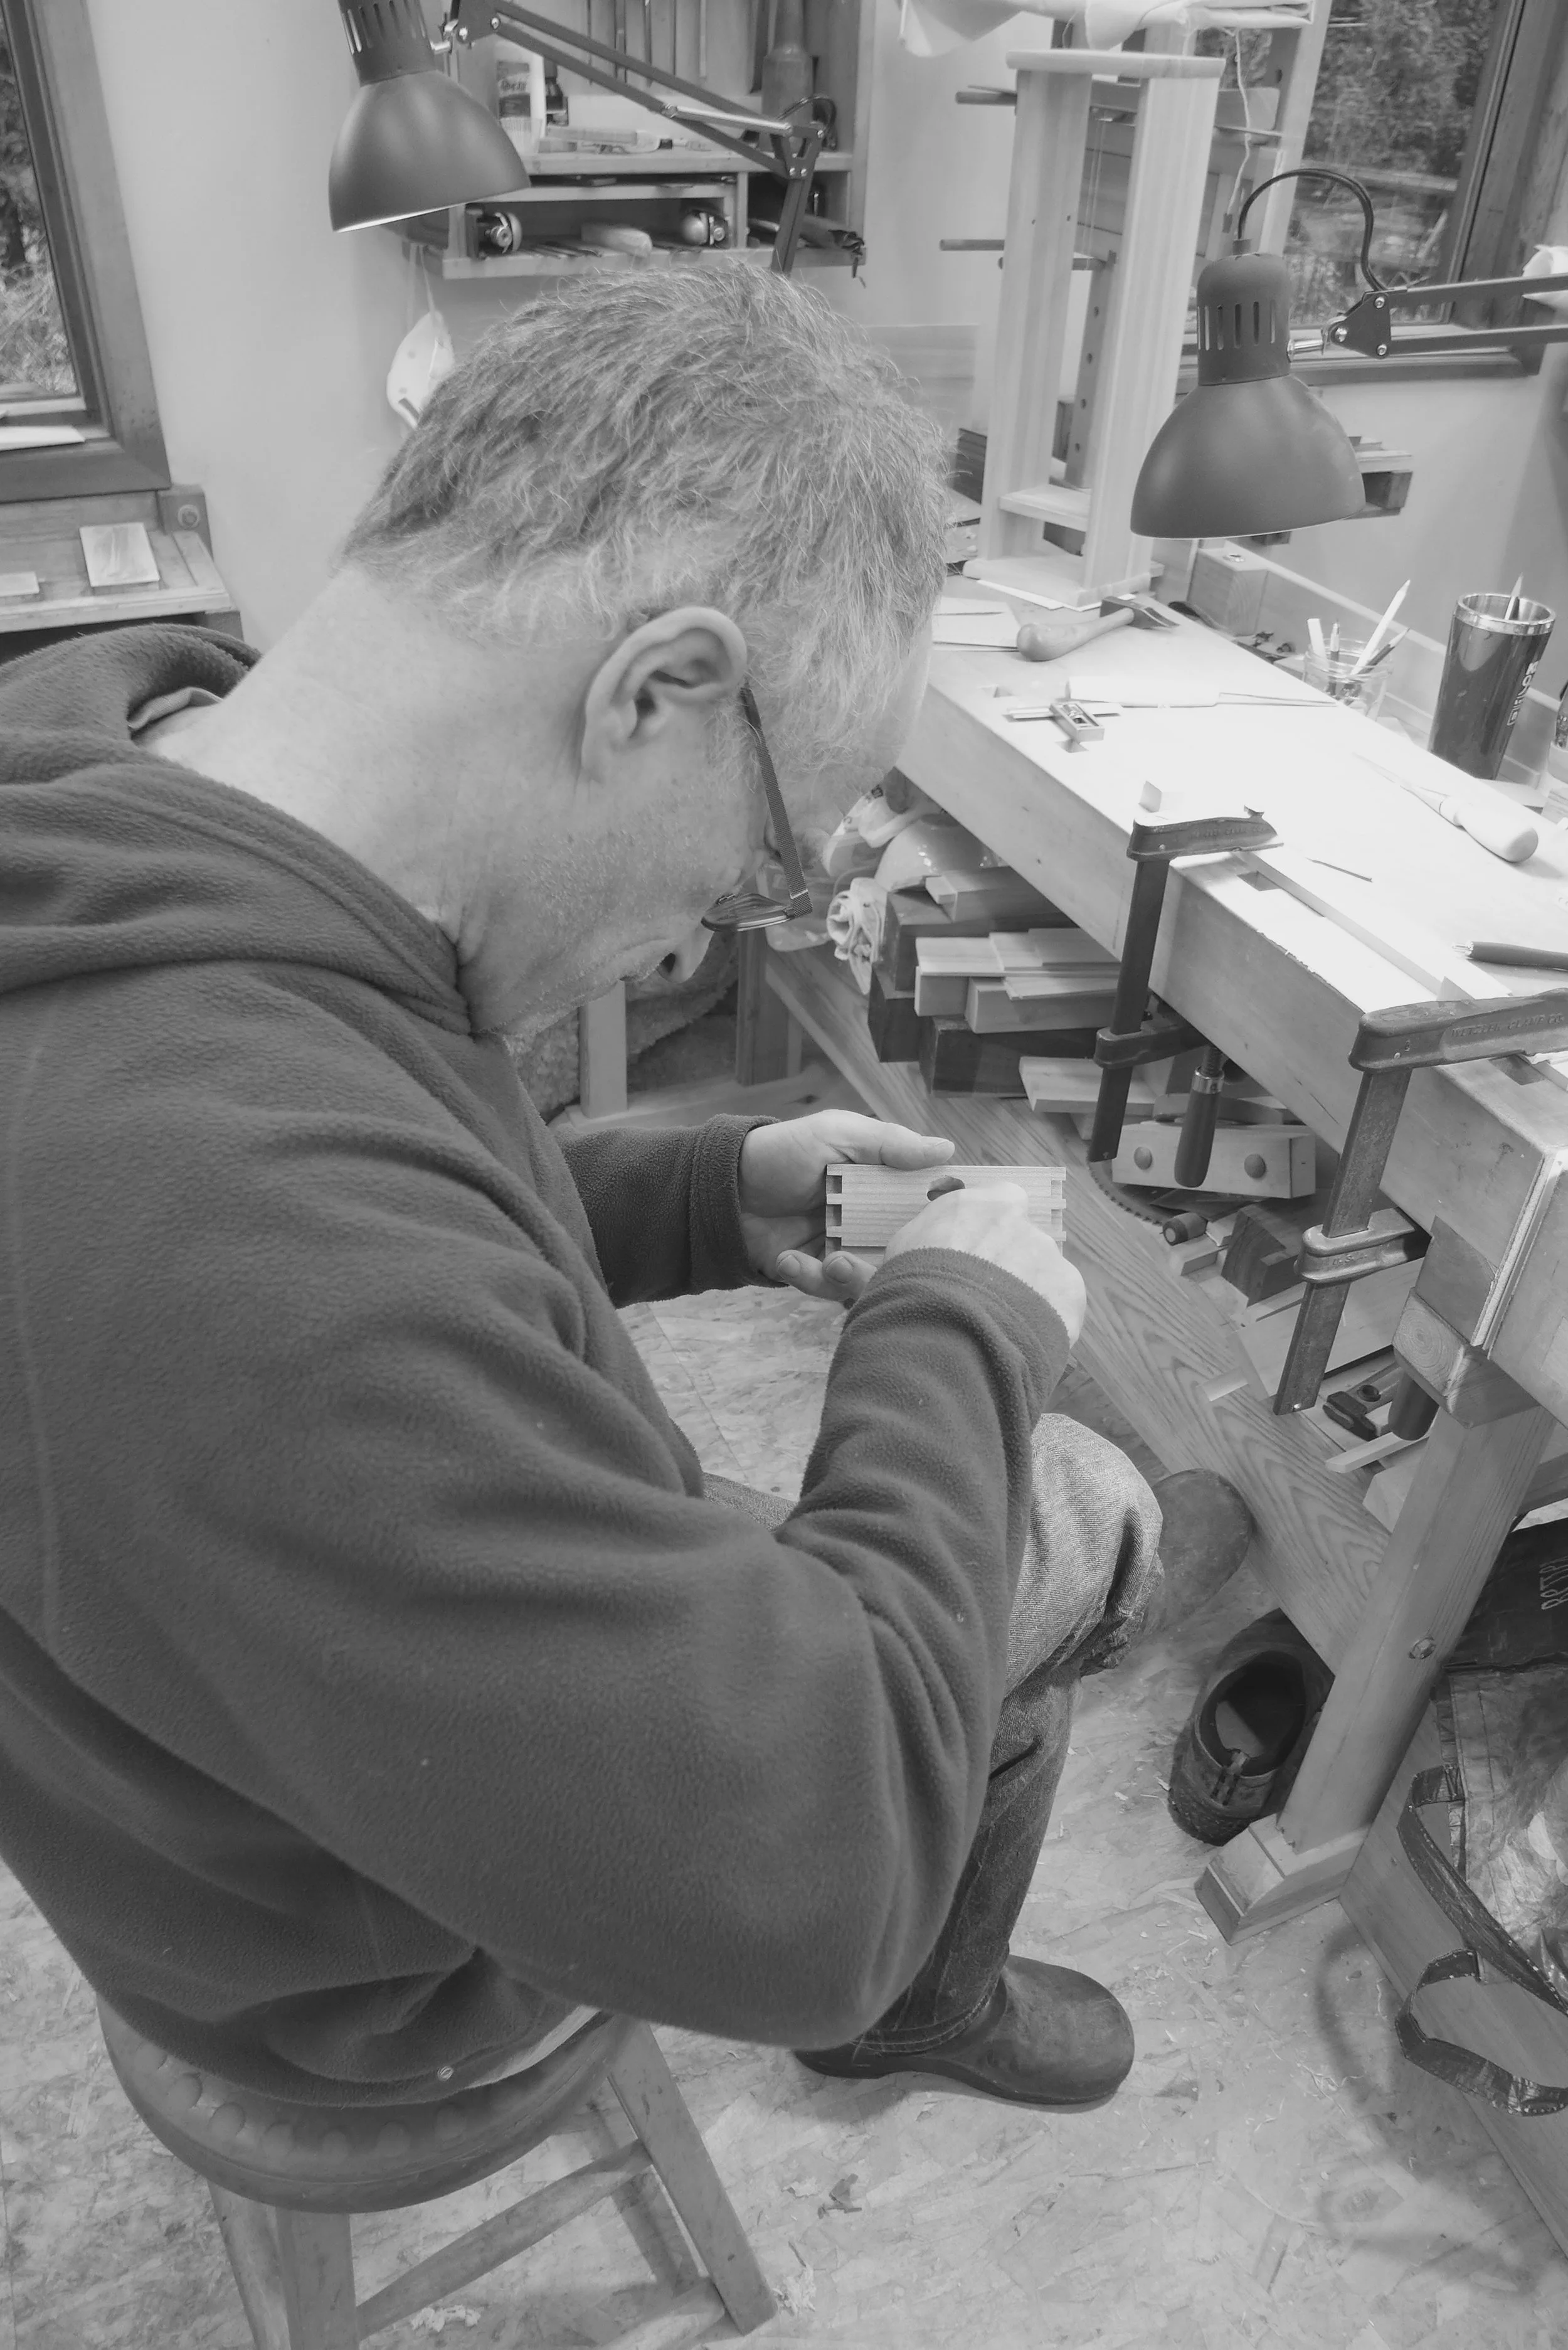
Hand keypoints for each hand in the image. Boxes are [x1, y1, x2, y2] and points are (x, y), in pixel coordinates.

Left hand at [738, 1111, 953, 1302]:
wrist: (723, 1187)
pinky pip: (830, 1290)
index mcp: (883, 1185)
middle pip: (906, 1253)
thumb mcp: (836, 1134)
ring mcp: (845, 1248)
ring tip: (831, 1261)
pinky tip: (787, 1259)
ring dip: (853, 1277)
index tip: (949, 1231)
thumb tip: (946, 1150)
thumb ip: (889, 1143)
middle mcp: (871, 1220)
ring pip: (872, 1278)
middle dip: (898, 1263)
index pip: (925, 1207)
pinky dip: (811, 1280)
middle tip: (883, 1257)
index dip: (940, 1221)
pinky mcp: (816, 1272)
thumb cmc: (782, 1152)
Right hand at [884, 1181, 1086, 1344]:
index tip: (977, 1255)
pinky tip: (1019, 1337)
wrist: (944, 1333)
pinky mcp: (1069, 1291)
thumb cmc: (912, 1287)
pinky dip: (1046, 1318)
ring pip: (1042, 1273)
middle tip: (985, 1297)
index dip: (991, 1230)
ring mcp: (1048, 1255)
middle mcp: (1021, 1221)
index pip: (1002, 1202)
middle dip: (1010, 1265)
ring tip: (999, 1325)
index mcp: (984, 1202)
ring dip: (1028, 1293)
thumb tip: (896, 1249)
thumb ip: (924, 1239)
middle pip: (1023, 1241)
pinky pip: (1060, 1303)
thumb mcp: (901, 1252)